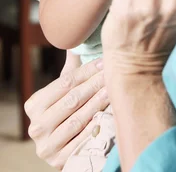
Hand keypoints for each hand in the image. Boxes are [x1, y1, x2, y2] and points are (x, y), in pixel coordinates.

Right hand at [24, 53, 107, 169]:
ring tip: (114, 89)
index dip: (86, 71)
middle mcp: (36, 126)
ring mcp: (46, 145)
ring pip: (78, 119)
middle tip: (113, 73)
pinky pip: (82, 139)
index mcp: (34, 104)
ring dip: (99, 102)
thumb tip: (76, 41)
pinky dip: (96, 125)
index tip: (104, 61)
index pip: (65, 83)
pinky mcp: (59, 161)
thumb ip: (70, 70)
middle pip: (72, 100)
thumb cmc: (65, 111)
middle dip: (95, 84)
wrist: (61, 148)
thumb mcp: (62, 92)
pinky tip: (109, 113)